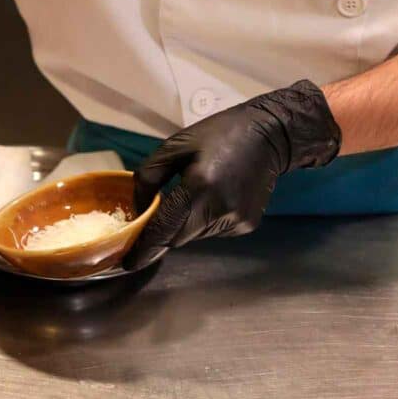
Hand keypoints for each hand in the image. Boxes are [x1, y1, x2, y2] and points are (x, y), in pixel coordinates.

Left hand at [126, 80, 340, 270]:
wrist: (270, 135)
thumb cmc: (218, 135)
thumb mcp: (174, 146)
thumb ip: (149, 177)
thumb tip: (137, 208)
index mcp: (199, 186)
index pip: (165, 228)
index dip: (145, 248)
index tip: (128, 263)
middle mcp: (220, 209)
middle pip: (177, 238)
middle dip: (162, 233)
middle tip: (154, 217)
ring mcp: (236, 220)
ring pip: (193, 236)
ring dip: (183, 225)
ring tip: (193, 195)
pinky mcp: (246, 225)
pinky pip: (212, 232)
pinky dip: (202, 222)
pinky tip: (212, 198)